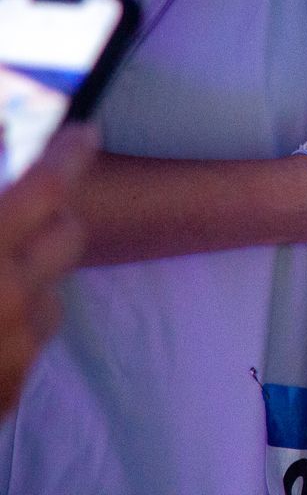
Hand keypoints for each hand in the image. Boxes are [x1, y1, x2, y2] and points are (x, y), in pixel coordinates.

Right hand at [0, 124, 97, 414]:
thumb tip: (1, 125)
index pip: (50, 186)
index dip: (69, 154)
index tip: (86, 134)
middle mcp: (8, 299)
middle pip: (69, 235)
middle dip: (53, 215)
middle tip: (27, 204)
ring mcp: (12, 352)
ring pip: (53, 293)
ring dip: (31, 275)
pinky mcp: (7, 394)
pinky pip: (31, 345)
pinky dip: (14, 328)